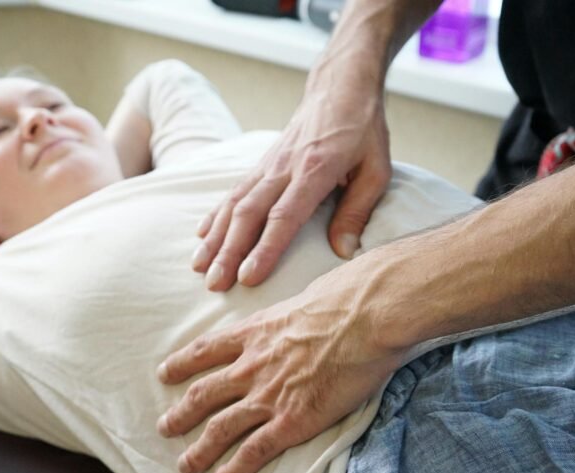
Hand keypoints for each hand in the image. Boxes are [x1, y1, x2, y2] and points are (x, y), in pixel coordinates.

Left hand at [156, 267, 406, 472]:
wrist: (363, 317)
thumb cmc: (342, 298)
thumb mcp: (300, 298)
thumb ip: (288, 316)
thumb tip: (298, 315)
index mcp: (253, 333)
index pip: (204, 350)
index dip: (181, 364)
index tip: (165, 373)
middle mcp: (251, 366)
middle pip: (204, 394)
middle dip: (181, 413)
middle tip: (165, 426)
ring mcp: (268, 395)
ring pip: (220, 428)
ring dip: (198, 450)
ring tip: (185, 464)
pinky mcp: (291, 421)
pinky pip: (252, 452)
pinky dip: (231, 472)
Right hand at [192, 89, 391, 291]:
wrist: (339, 86)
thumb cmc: (362, 129)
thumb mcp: (376, 169)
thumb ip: (357, 210)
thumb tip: (343, 251)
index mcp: (315, 170)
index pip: (284, 216)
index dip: (265, 248)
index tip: (248, 277)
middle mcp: (283, 168)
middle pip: (249, 214)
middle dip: (229, 251)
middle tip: (215, 284)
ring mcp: (267, 165)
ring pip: (234, 203)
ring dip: (215, 237)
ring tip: (199, 266)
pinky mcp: (260, 163)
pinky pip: (232, 191)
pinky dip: (214, 215)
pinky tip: (201, 235)